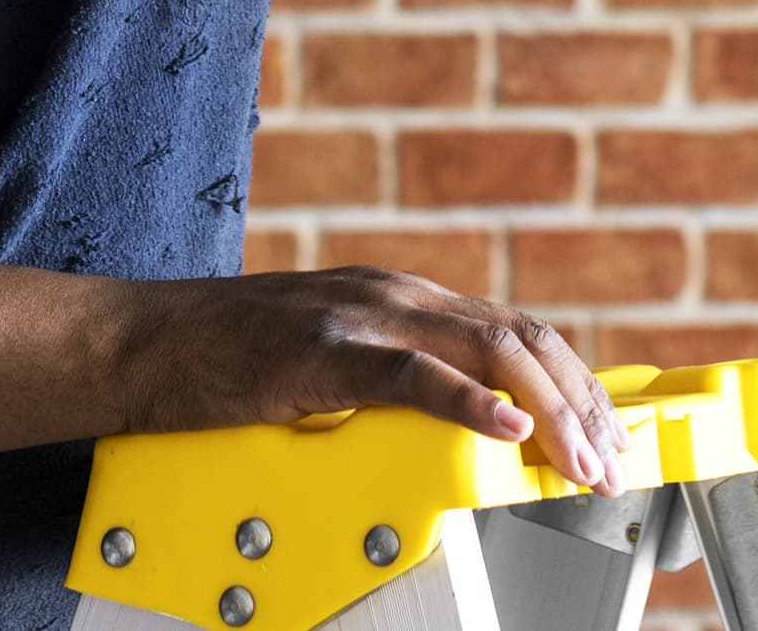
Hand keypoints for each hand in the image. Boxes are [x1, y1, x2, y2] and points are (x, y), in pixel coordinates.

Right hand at [105, 267, 627, 491]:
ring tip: (578, 460)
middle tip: (611, 462)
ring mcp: (362, 316)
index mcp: (404, 299)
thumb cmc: (226, 361)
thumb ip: (395, 378)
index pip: (517, 332)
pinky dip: (467, 401)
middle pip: (520, 337)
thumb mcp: (334, 361)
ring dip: (546, 411)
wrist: (145, 343)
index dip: (573, 383)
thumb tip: (462, 425)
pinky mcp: (322, 351)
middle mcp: (396, 296)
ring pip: (485, 349)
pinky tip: (503, 427)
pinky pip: (411, 374)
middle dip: (579, 404)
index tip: (606, 434)